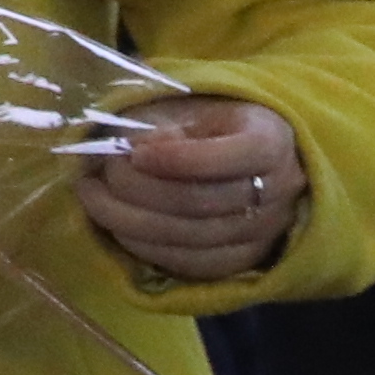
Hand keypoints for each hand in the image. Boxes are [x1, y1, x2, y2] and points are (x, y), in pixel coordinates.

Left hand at [76, 95, 305, 287]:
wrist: (244, 158)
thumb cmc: (209, 125)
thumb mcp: (191, 110)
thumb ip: (165, 126)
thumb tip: (136, 152)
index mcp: (273, 140)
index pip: (232, 157)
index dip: (179, 159)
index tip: (133, 154)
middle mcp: (281, 190)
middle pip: (202, 202)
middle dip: (137, 190)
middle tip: (93, 175)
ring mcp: (268, 230)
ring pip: (191, 237)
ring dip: (130, 221)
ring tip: (93, 199)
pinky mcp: (247, 259)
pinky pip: (193, 264)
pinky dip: (148, 248)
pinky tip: (118, 227)